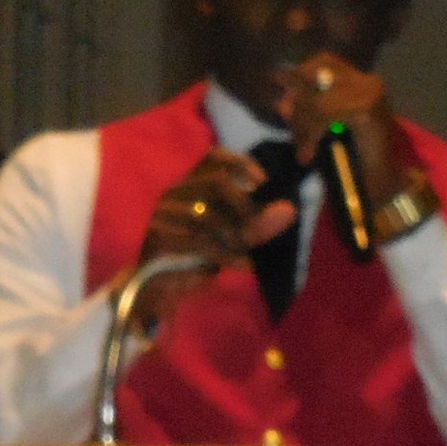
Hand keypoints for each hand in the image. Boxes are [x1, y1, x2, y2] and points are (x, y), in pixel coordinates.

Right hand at [128, 149, 294, 328]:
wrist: (161, 288)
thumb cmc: (197, 257)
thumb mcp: (233, 240)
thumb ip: (257, 226)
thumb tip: (288, 211)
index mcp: (191, 185)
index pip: (214, 157)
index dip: (241, 164)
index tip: (263, 183)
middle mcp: (175, 193)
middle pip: (216, 183)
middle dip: (244, 206)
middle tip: (256, 230)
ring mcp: (164, 213)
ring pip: (208, 215)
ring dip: (234, 237)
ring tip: (246, 255)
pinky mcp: (159, 236)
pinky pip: (198, 241)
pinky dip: (225, 254)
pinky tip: (240, 265)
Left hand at [275, 52, 414, 200]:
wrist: (388, 186)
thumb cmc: (358, 161)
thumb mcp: (326, 131)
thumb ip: (309, 113)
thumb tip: (282, 102)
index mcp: (362, 82)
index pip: (324, 62)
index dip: (299, 75)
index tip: (280, 91)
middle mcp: (368, 82)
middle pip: (317, 73)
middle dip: (298, 101)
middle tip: (292, 130)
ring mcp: (370, 94)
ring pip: (318, 97)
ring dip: (303, 124)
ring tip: (303, 149)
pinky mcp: (366, 111)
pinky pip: (324, 113)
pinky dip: (310, 134)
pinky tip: (307, 155)